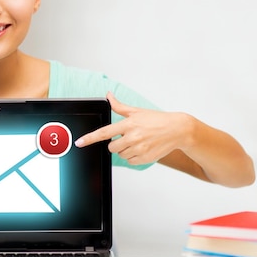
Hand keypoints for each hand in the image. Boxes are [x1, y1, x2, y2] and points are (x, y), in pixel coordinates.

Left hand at [74, 92, 191, 165]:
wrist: (177, 130)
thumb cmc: (156, 119)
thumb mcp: (136, 111)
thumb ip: (119, 106)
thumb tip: (108, 95)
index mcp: (128, 124)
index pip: (104, 133)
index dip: (90, 138)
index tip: (79, 142)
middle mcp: (133, 137)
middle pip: (111, 147)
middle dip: (116, 143)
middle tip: (127, 137)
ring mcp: (139, 149)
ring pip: (121, 155)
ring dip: (125, 150)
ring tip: (137, 141)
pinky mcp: (145, 158)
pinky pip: (130, 161)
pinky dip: (133, 156)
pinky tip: (142, 148)